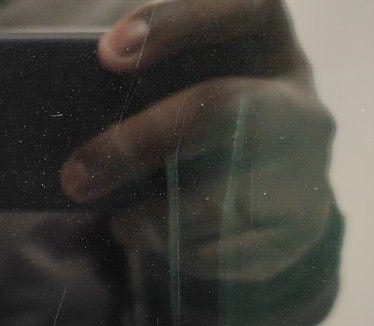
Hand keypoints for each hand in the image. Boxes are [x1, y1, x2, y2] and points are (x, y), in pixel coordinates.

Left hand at [62, 0, 334, 280]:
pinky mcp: (302, 228)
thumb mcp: (181, 86)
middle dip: (137, 143)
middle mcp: (300, 101)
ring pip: (225, 195)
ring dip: (153, 217)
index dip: (175, 23)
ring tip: (119, 226)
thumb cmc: (200, 123)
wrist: (272, 190)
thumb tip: (64, 118)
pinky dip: (182, 253)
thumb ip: (143, 84)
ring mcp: (308, 167)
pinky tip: (157, 245)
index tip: (105, 55)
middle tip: (75, 178)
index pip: (241, 8)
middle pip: (222, 109)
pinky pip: (233, 251)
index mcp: (267, 45)